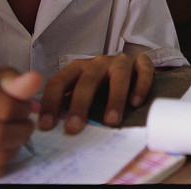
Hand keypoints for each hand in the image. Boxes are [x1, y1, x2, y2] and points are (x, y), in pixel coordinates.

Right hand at [0, 68, 41, 180]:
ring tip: (15, 134)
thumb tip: (35, 80)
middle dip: (22, 131)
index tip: (24, 107)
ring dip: (15, 146)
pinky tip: (1, 148)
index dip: (23, 109)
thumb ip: (14, 81)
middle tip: (24, 124)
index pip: (4, 107)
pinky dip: (3, 161)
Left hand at [38, 53, 153, 133]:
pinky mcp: (142, 62)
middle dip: (79, 105)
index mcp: (78, 69)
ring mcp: (121, 61)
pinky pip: (143, 71)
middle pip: (87, 80)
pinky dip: (140, 87)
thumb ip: (70, 104)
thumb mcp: (84, 92)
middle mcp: (98, 62)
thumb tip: (51, 129)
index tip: (46, 126)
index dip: (51, 102)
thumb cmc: (104, 86)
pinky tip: (136, 103)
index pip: (59, 82)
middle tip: (74, 128)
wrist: (132, 69)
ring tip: (111, 121)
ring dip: (114, 99)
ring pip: (118, 76)